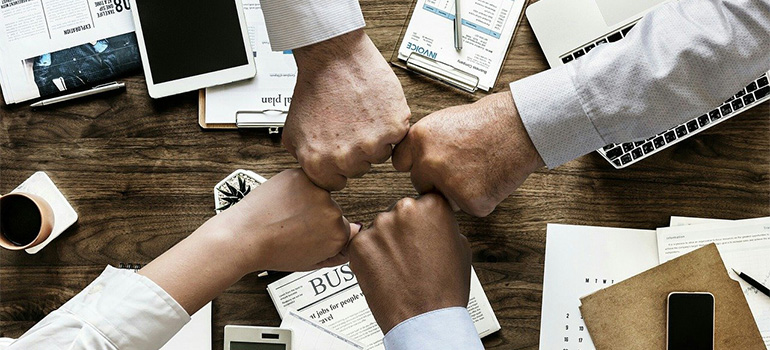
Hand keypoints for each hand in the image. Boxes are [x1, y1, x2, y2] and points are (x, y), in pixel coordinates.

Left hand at [211, 169, 359, 271]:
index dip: (324, 233)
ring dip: (306, 200)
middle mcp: (332, 211)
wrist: (243, 237)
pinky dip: (294, 188)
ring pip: (318, 194)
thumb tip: (351, 240)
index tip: (311, 235)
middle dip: (316, 216)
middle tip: (294, 227)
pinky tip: (282, 203)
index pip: (343, 228)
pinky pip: (304, 180)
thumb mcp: (309, 262)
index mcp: (338, 235)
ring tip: (285, 215)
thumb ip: (336, 253)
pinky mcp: (301, 176)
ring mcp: (317, 192)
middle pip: (332, 210)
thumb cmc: (271, 252)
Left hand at [283, 29, 410, 190]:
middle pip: (359, 170)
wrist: (333, 58)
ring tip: (361, 115)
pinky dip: (389, 124)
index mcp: (318, 163)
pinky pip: (396, 138)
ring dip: (375, 139)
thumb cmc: (314, 88)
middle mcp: (345, 158)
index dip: (337, 166)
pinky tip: (374, 109)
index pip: (335, 183)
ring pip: (380, 155)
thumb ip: (304, 159)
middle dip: (355, 151)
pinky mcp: (393, 128)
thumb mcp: (293, 131)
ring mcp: (371, 144)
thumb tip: (315, 173)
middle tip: (349, 125)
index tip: (338, 149)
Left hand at [347, 194, 470, 332]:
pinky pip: (362, 244)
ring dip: (385, 243)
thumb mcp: (461, 247)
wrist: (424, 319)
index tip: (423, 233)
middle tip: (411, 255)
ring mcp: (379, 226)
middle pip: (399, 213)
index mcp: (432, 206)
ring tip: (399, 267)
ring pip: (380, 228)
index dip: (423, 221)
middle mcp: (404, 210)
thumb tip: (433, 222)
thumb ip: (444, 226)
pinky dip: (369, 257)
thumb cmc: (444, 289)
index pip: (423, 202)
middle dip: (402, 231)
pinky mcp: (359, 244)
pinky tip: (384, 272)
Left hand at [392, 92, 544, 216]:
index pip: (400, 164)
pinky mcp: (471, 201)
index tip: (426, 165)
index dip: (416, 164)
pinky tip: (490, 177)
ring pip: (444, 199)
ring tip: (479, 168)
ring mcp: (448, 184)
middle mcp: (429, 162)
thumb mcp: (444, 121)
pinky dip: (481, 198)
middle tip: (462, 166)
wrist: (520, 127)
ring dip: (458, 191)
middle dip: (437, 180)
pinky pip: (470, 207)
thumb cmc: (488, 121)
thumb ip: (425, 143)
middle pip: (421, 184)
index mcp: (419, 139)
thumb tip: (413, 160)